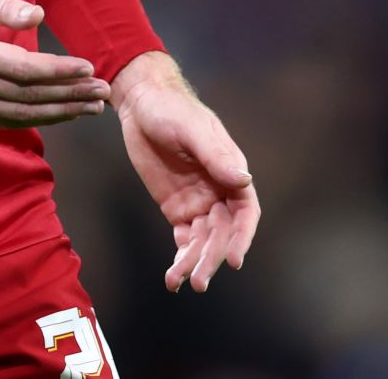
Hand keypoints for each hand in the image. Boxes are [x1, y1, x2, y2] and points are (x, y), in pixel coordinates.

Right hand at [0, 0, 110, 128]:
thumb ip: (3, 8)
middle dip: (70, 96)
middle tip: (103, 93)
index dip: (60, 72)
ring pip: (20, 115)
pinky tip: (59, 114)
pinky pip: (5, 120)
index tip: (89, 68)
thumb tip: (39, 16)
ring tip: (91, 108)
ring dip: (60, 113)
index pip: (25, 70)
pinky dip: (36, 120)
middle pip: (29, 97)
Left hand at [111, 52, 260, 292]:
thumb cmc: (172, 109)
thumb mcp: (192, 129)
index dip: (242, 237)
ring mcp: (197, 201)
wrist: (142, 104)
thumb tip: (244, 180)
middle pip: (222, 233)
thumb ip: (216, 156)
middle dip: (213, 258)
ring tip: (178, 282)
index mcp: (230, 171)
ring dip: (194, 262)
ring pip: (202, 240)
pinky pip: (183, 237)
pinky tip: (172, 275)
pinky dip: (180, 257)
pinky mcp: (176, 207)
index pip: (245, 212)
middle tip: (200, 281)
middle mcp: (218, 191)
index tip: (233, 260)